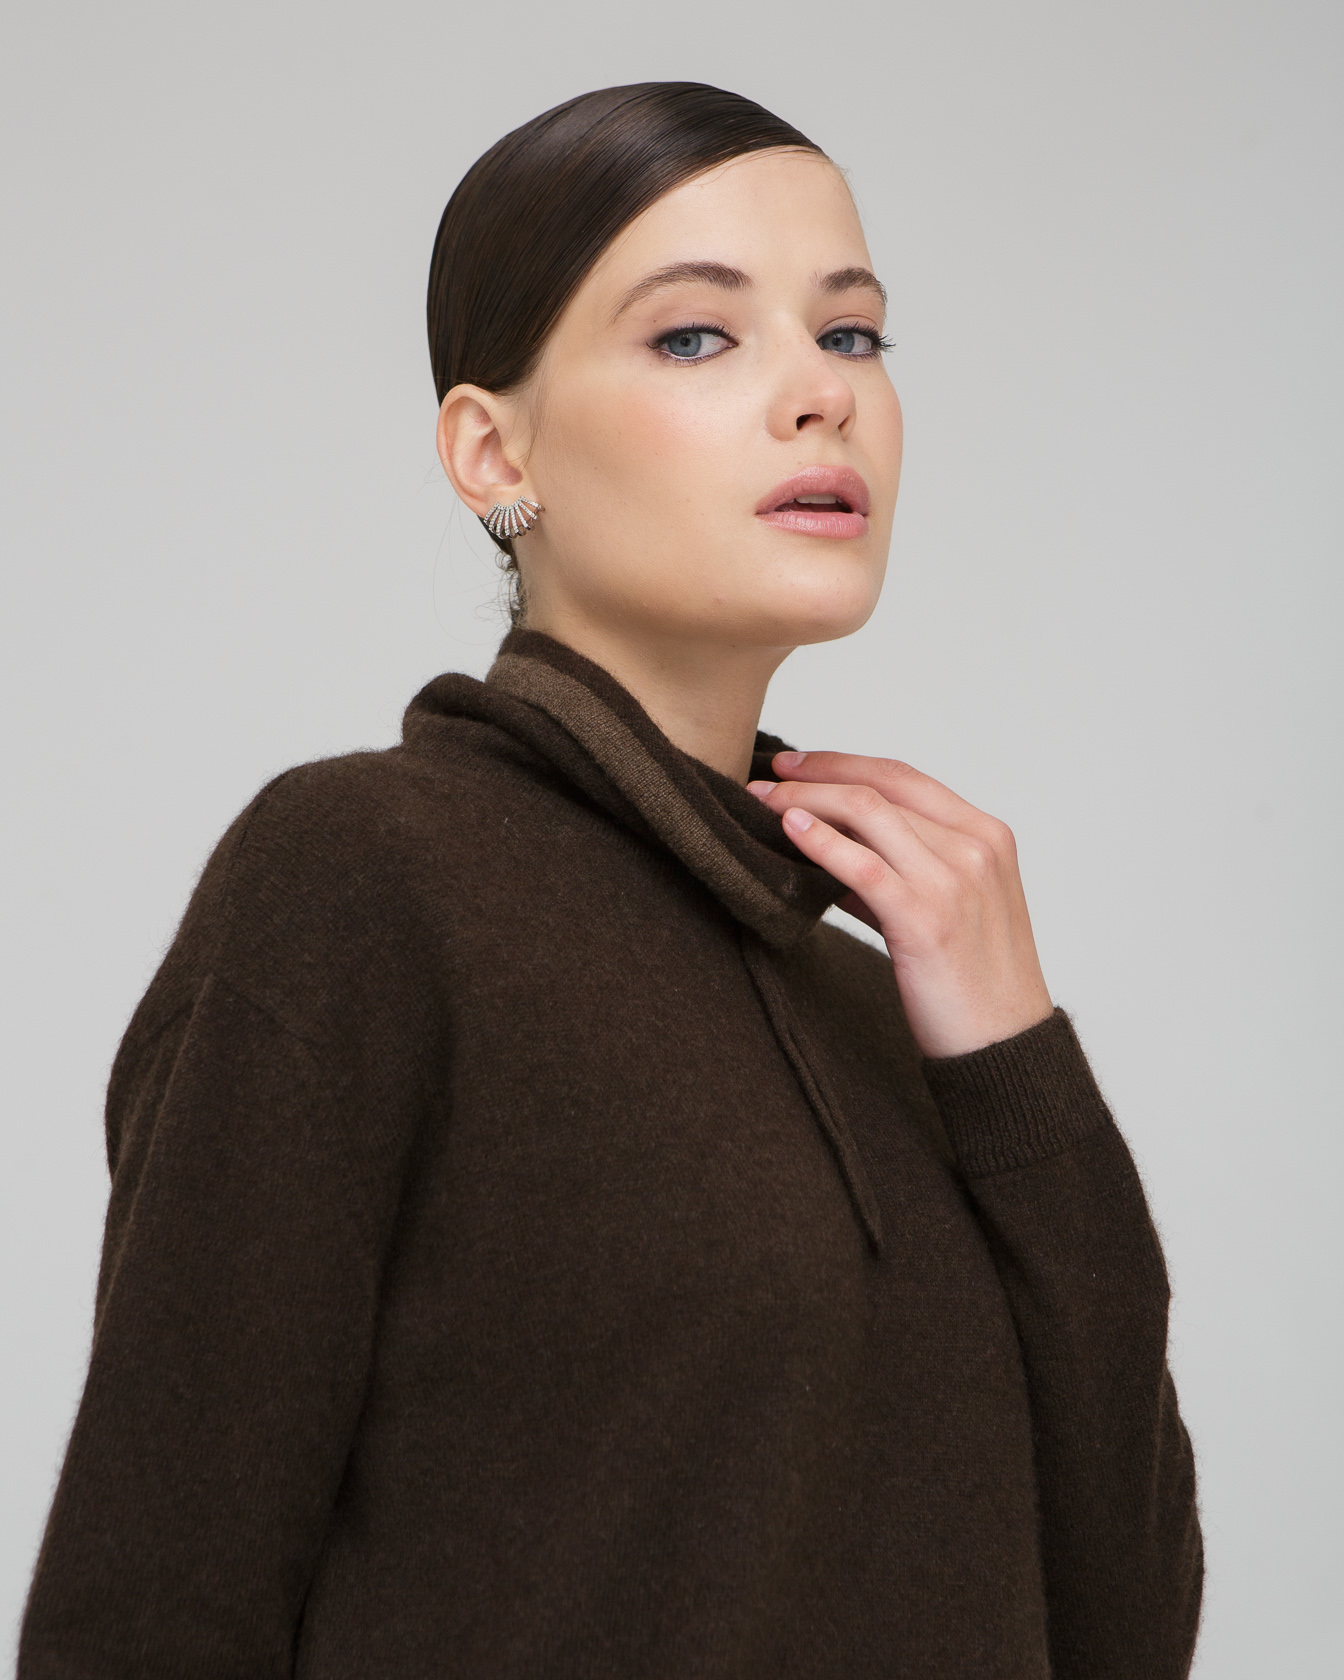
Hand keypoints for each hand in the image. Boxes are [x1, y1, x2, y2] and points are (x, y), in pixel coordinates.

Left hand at [747, 750, 1053, 1057]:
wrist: (1003, 1044)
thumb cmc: (970, 981)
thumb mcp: (944, 906)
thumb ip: (894, 870)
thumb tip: (823, 841)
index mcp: (986, 835)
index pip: (903, 776)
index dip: (843, 761)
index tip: (797, 761)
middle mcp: (975, 847)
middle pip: (880, 788)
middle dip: (815, 774)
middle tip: (767, 774)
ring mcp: (954, 881)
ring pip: (868, 814)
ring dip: (805, 800)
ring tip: (763, 801)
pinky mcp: (927, 920)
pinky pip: (862, 866)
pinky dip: (820, 840)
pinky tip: (789, 829)